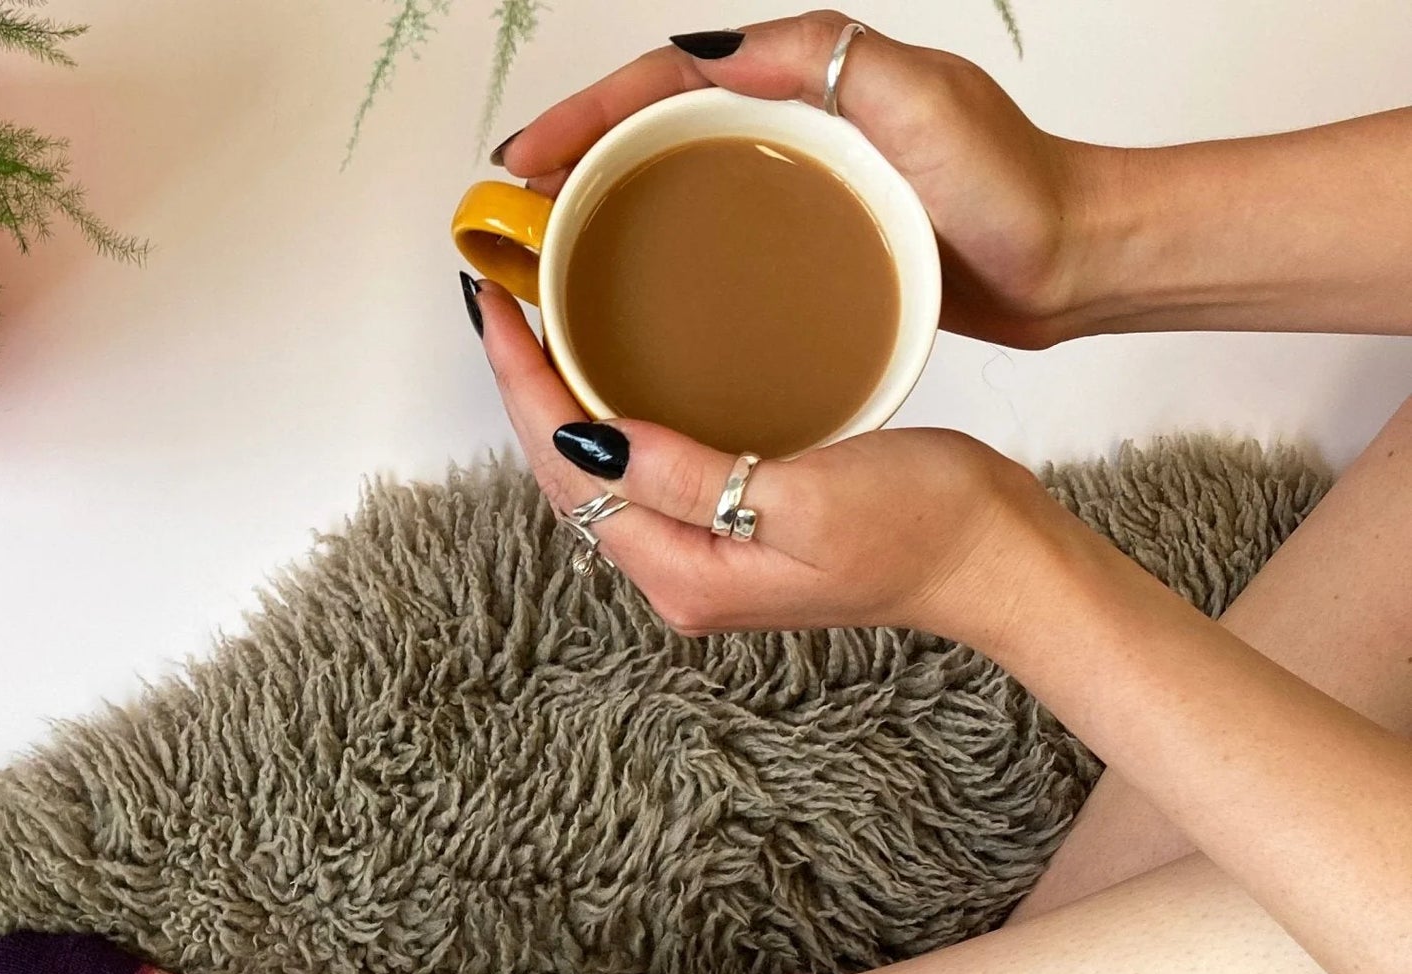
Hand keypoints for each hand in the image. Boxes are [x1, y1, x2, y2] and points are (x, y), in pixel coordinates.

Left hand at [474, 280, 1047, 637]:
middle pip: (569, 481)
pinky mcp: (730, 536)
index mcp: (687, 575)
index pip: (569, 475)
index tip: (496, 310)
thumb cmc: (925, 525)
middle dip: (526, 394)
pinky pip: (643, 476)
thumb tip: (588, 443)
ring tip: (533, 328)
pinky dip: (610, 421)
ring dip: (561, 406)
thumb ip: (689, 476)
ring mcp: (704, 561)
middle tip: (500, 302)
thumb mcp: (805, 496)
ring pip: (600, 479)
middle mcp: (680, 578)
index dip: (524, 391)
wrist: (995, 560)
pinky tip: (605, 375)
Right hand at [497, 11, 1098, 348]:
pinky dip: (659, 264)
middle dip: (571, 166)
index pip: (664, 83)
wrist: (1076, 259)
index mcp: (805, 77)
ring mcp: (800, 185)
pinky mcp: (814, 244)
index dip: (583, 118)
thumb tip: (707, 52)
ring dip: (603, 217)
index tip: (521, 166)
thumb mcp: (920, 103)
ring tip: (545, 265)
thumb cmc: (1015, 187)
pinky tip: (631, 308)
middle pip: (653, 132)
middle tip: (509, 219)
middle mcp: (795, 121)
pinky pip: (714, 243)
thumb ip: (822, 60)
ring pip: (674, 190)